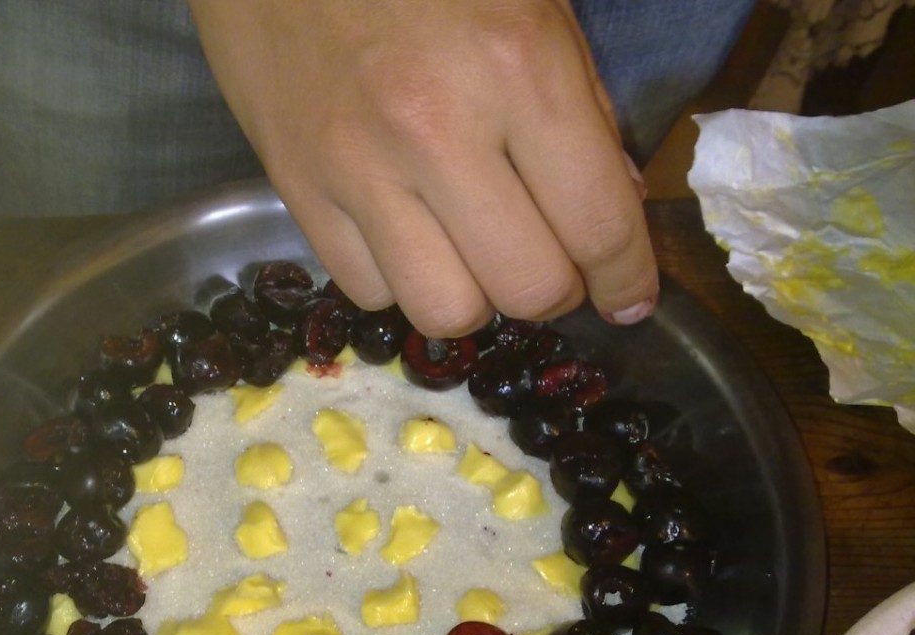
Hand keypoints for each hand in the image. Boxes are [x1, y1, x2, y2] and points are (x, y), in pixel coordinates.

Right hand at [189, 0, 657, 336]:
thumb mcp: (534, 6)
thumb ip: (584, 111)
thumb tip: (612, 212)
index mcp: (518, 68)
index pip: (597, 224)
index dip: (627, 280)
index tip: (629, 301)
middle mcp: (436, 132)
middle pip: (527, 290)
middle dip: (555, 292)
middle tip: (550, 264)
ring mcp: (356, 169)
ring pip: (445, 313)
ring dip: (477, 299)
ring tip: (474, 257)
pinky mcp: (296, 191)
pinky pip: (369, 292)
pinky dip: (402, 281)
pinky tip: (407, 236)